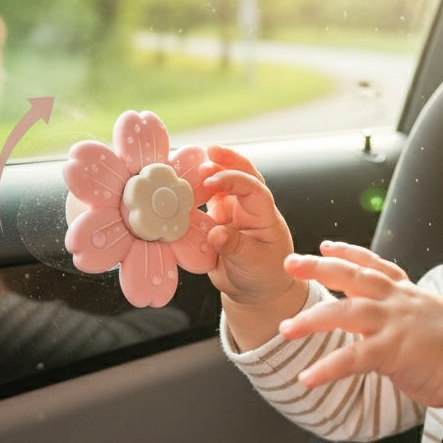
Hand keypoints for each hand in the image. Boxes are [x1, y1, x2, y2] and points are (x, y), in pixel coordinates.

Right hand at [201, 145, 307, 347]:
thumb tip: (216, 233)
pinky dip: (193, 192)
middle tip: (206, 151)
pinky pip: (204, 201)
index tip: (212, 180)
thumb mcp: (253, 264)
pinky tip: (178, 187)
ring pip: (221, 184)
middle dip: (226, 160)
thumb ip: (235, 247)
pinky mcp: (216, 220)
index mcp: (264, 214)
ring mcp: (232, 212)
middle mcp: (248, 208)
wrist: (255, 291)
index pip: (252, 188)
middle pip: (242, 174)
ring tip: (187, 164)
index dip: (233, 180)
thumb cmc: (264, 275)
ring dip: (207, 173)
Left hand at [281, 240, 442, 407]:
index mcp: (409, 294)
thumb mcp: (432, 322)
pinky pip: (352, 359)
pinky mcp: (393, 351)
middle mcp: (399, 301)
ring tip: (284, 329)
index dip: (348, 253)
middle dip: (318, 267)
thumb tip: (385, 332)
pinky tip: (306, 379)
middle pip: (352, 276)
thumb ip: (405, 321)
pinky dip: (326, 368)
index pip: (374, 265)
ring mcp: (395, 323)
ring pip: (344, 312)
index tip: (325, 244)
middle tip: (290, 263)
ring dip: (310, 320)